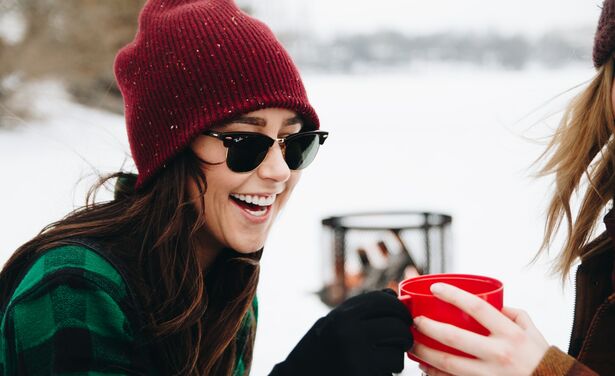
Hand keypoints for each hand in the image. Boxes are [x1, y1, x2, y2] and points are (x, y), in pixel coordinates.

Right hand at [270, 289, 412, 375]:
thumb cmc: (317, 350)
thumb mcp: (333, 323)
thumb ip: (361, 310)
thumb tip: (392, 294)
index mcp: (342, 315)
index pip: (384, 300)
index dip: (399, 308)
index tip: (403, 317)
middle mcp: (349, 332)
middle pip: (396, 326)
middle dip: (404, 334)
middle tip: (401, 341)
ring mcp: (357, 357)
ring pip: (397, 352)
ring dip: (396, 357)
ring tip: (382, 360)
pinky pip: (390, 372)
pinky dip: (387, 373)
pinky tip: (373, 372)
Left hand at [410, 283, 548, 375]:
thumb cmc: (540, 356)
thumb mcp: (530, 329)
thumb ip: (511, 312)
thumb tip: (490, 301)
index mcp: (510, 333)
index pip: (476, 307)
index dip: (452, 295)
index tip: (434, 288)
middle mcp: (499, 353)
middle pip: (454, 338)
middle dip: (428, 327)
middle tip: (415, 320)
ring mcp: (491, 374)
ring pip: (449, 364)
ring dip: (425, 353)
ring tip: (411, 345)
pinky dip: (435, 374)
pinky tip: (424, 367)